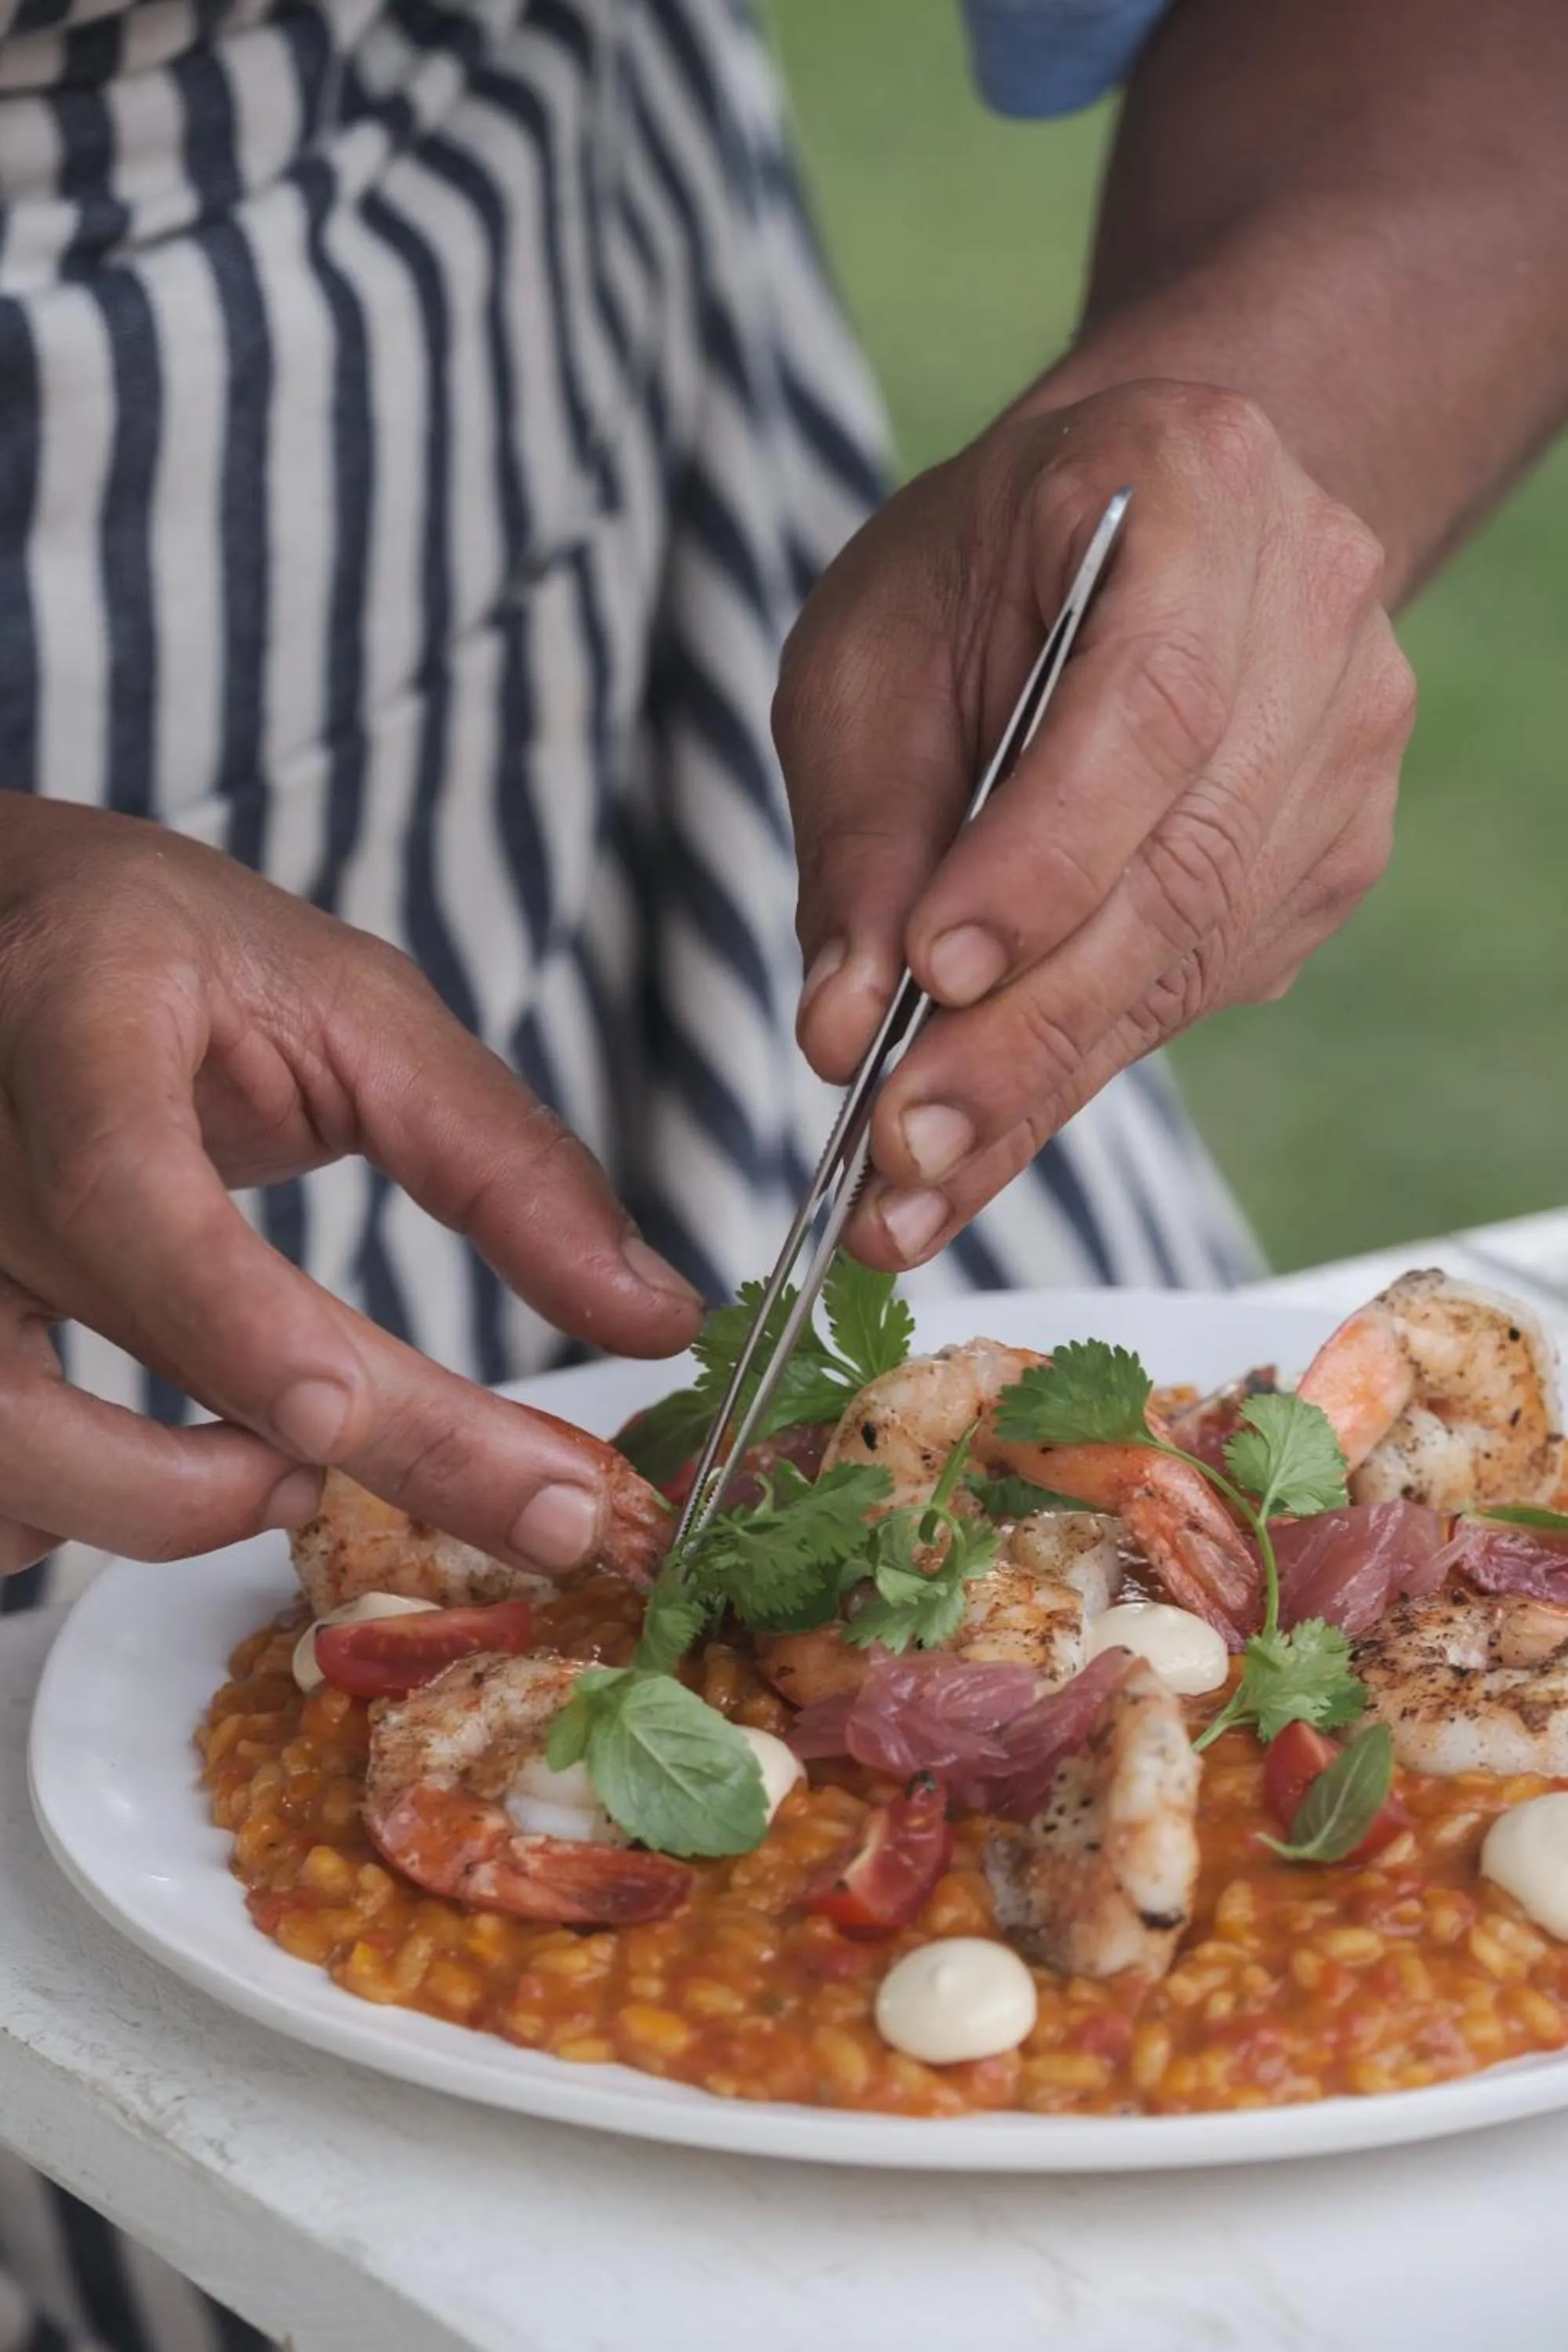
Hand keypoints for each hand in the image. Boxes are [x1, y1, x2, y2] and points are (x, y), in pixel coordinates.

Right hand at [0, 802, 701, 1575]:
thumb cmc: (166, 960)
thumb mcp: (348, 1004)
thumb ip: (498, 1157)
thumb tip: (653, 1315)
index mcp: (78, 1020)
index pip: (124, 1187)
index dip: (225, 1315)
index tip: (339, 1420)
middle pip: (108, 1351)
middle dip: (322, 1465)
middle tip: (528, 1504)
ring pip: (4, 1454)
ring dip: (167, 1510)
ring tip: (297, 1470)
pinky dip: (81, 1515)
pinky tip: (173, 1466)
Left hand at [775, 380, 1414, 1267]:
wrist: (1125, 528)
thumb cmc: (981, 570)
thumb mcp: (872, 652)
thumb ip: (859, 832)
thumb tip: (845, 1029)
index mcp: (1199, 489)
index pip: (1148, 707)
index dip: (1045, 858)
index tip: (934, 973)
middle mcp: (1312, 611)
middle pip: (1189, 862)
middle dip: (1028, 1027)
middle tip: (901, 1146)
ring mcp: (1346, 743)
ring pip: (1200, 951)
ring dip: (1045, 1080)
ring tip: (914, 1184)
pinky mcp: (1332, 853)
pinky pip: (1204, 983)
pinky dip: (1081, 1065)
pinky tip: (985, 1130)